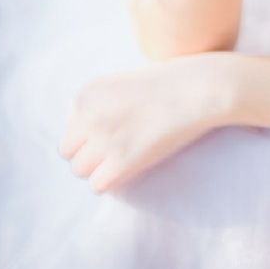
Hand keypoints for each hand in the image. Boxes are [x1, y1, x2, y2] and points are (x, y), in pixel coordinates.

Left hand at [58, 54, 230, 193]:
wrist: (201, 88)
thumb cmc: (171, 84)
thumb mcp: (124, 85)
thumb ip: (101, 107)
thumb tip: (89, 140)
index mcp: (87, 93)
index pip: (70, 127)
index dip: (91, 134)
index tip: (117, 130)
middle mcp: (89, 115)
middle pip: (68, 151)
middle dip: (89, 153)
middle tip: (117, 149)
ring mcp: (103, 138)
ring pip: (80, 170)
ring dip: (99, 168)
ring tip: (126, 158)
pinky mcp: (122, 161)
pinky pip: (98, 184)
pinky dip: (113, 181)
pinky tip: (133, 167)